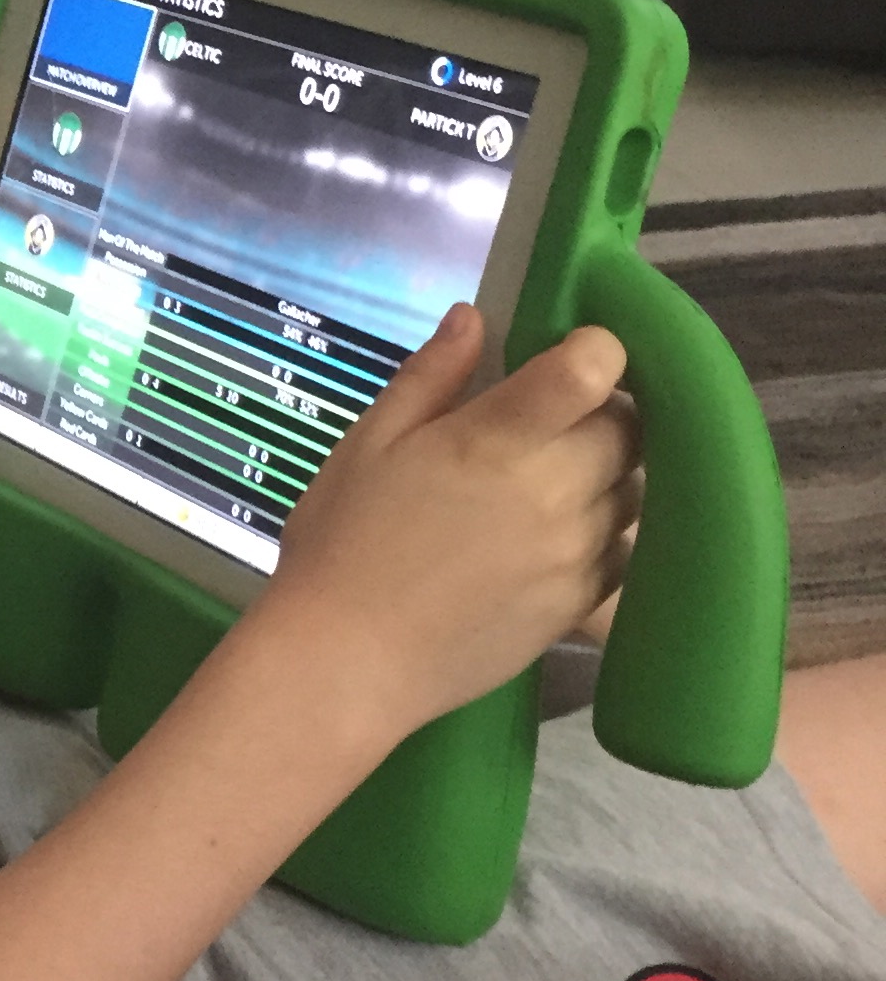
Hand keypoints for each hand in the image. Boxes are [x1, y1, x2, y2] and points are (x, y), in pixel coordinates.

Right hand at [255, 307, 641, 747]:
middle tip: (556, 413)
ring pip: (637, 486)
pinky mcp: (582, 602)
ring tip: (557, 474)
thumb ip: (430, 376)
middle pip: (630, 425)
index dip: (596, 347)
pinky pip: (627, 547)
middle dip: (605, 406)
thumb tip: (474, 318)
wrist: (347, 663)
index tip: (569, 350)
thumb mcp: (368, 443)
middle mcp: (554, 491)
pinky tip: (561, 529)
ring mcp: (577, 552)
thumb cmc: (342, 544)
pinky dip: (610, 526)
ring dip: (611, 467)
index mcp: (497, 440)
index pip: (593, 370)